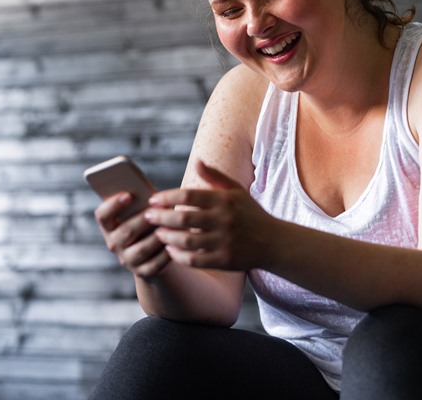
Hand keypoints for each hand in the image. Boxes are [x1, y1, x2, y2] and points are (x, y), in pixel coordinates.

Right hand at [94, 192, 169, 277]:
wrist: (154, 252)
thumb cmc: (149, 222)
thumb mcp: (142, 210)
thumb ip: (142, 202)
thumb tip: (154, 195)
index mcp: (110, 225)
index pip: (103, 215)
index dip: (113, 204)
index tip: (128, 195)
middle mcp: (114, 244)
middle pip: (126, 231)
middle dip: (143, 219)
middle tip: (158, 210)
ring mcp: (127, 259)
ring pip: (142, 248)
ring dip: (157, 236)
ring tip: (171, 225)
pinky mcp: (143, 271)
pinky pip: (155, 264)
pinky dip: (165, 253)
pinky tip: (175, 243)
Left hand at [145, 160, 274, 270]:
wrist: (274, 242)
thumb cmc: (250, 214)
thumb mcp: (237, 190)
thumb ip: (214, 176)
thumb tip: (196, 162)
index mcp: (224, 200)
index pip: (189, 195)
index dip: (167, 197)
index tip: (152, 200)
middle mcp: (224, 220)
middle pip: (183, 217)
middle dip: (161, 217)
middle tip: (147, 217)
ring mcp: (224, 241)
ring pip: (186, 240)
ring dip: (167, 237)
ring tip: (157, 233)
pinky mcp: (224, 260)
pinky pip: (194, 260)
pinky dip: (178, 256)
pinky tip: (170, 251)